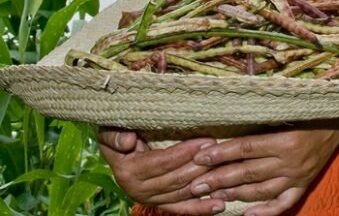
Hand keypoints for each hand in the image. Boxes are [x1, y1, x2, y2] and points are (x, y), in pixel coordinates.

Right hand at [97, 128, 223, 214]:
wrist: (120, 149)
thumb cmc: (120, 133)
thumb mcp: (111, 130)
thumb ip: (115, 135)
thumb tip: (128, 141)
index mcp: (128, 171)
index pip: (160, 163)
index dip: (183, 153)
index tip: (205, 141)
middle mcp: (138, 189)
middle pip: (175, 179)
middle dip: (200, 166)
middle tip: (221, 153)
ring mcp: (152, 199)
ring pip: (182, 193)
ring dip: (205, 184)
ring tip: (225, 172)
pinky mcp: (162, 204)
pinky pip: (182, 208)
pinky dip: (200, 208)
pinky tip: (220, 205)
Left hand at [189, 126, 338, 215]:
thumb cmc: (309, 113)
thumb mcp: (286, 113)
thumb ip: (261, 125)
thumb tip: (227, 132)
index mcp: (285, 140)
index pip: (246, 148)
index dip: (221, 154)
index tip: (199, 158)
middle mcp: (291, 161)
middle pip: (248, 172)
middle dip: (219, 178)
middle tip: (196, 185)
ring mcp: (297, 176)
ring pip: (261, 190)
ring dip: (234, 194)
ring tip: (213, 195)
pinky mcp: (304, 185)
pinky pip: (283, 203)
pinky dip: (265, 211)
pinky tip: (247, 214)